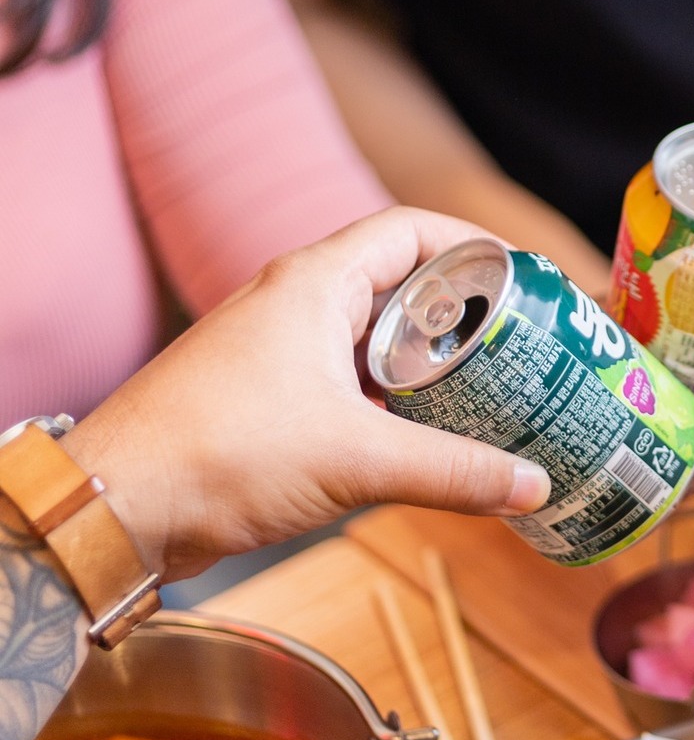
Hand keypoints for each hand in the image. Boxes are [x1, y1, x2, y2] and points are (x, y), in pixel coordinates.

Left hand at [64, 208, 551, 579]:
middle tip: (523, 348)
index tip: (525, 281)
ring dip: (433, 366)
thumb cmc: (215, 456)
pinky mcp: (271, 402)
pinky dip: (398, 404)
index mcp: (314, 285)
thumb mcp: (356, 461)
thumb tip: (532, 483)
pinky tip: (433, 439)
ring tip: (492, 395)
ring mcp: (280, 354)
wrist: (115, 507)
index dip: (474, 249)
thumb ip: (455, 472)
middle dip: (467, 318)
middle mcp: (296, 307)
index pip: (411, 232)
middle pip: (402, 289)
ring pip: (377, 343)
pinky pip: (352, 385)